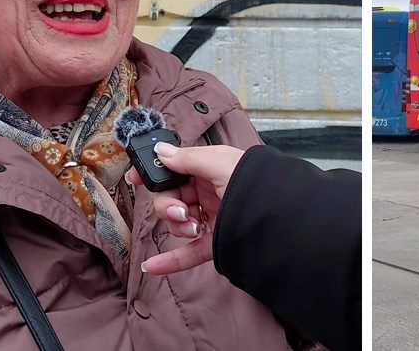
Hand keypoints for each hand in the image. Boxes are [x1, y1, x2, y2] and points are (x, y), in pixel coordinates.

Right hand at [128, 143, 245, 274]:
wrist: (283, 214)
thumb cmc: (254, 181)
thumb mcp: (220, 163)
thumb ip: (188, 159)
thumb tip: (161, 151)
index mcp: (210, 168)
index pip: (175, 168)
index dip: (155, 173)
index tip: (136, 177)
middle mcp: (210, 190)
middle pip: (172, 197)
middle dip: (169, 204)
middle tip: (181, 210)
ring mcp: (214, 217)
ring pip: (179, 223)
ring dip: (177, 227)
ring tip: (191, 226)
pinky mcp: (218, 242)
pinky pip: (190, 251)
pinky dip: (172, 260)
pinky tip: (154, 266)